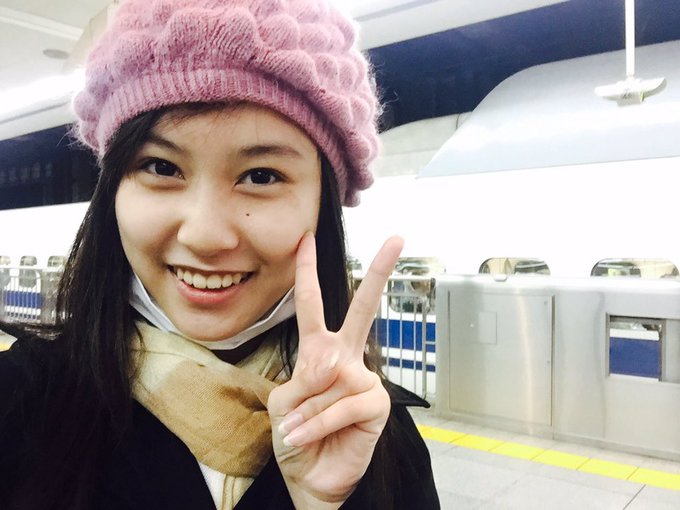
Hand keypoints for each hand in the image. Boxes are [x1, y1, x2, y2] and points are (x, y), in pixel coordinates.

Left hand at [267, 232, 403, 508]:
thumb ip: (304, 379)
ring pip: (328, 379)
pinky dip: (318, 423)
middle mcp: (346, 358)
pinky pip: (342, 405)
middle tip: (397, 238)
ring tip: (300, 431)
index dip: (306, 272)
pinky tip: (310, 436)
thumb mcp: (284, 401)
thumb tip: (331, 370)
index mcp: (320, 350)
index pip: (312, 305)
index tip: (306, 239)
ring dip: (304, 410)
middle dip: (379, 272)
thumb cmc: (295, 432)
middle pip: (361, 309)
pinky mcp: (377, 404)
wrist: (307, 474)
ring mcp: (364, 379)